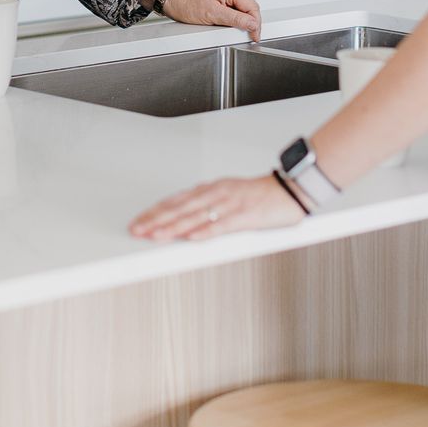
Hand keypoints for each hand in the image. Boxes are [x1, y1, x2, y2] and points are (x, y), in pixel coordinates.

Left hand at [129, 174, 302, 241]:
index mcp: (210, 189)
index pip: (176, 201)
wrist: (290, 190)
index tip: (139, 222)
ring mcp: (229, 204)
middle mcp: (216, 194)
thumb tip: (184, 215)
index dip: (155, 212)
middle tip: (138, 230)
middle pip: (180, 208)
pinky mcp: (244, 215)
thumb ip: (206, 203)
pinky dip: (205, 231)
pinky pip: (221, 225)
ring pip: (195, 216)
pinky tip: (191, 237)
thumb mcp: (227, 194)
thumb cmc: (259, 195)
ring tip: (156, 235)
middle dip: (156, 220)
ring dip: (173, 226)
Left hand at [161, 0, 261, 39]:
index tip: (255, 36)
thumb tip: (252, 24)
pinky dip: (236, 22)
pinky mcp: (223, 2)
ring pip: (244, 11)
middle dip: (251, 23)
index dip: (255, 23)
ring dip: (244, 23)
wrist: (172, 2)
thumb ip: (234, 19)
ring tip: (239, 32)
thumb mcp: (211, 13)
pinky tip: (232, 27)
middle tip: (250, 37)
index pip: (252, 6)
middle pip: (250, 8)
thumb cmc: (186, 3)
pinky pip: (236, 13)